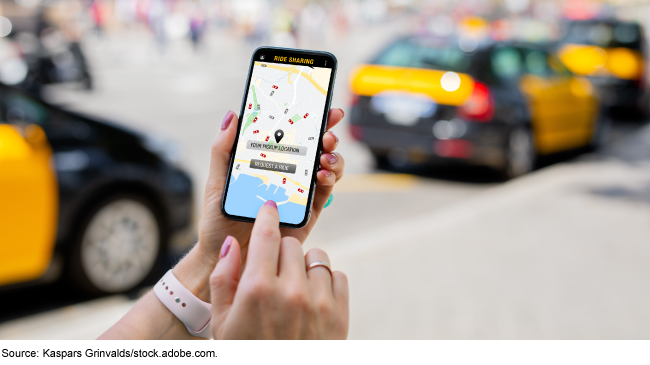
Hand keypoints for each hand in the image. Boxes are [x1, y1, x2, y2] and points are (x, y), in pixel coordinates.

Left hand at [173, 108, 344, 300]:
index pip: (291, 135)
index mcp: (268, 162)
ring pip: (326, 168)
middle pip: (315, 148)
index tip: (321, 105)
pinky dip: (329, 181)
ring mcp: (300, 193)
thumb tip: (232, 115)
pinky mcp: (308, 213)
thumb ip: (223, 149)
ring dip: (332, 157)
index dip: (309, 119)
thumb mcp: (217, 181)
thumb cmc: (219, 219)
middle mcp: (288, 174)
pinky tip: (323, 175)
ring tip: (325, 156)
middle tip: (327, 131)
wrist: (226, 256)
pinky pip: (325, 193)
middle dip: (327, 134)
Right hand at [209, 201, 348, 338]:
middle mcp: (290, 291)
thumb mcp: (222, 322)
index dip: (267, 215)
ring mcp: (318, 302)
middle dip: (280, 250)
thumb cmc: (247, 351)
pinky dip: (326, 282)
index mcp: (257, 290)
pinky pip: (337, 276)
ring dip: (303, 265)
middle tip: (273, 269)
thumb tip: (232, 244)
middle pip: (291, 243)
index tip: (270, 207)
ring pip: (316, 257)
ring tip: (293, 287)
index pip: (266, 235)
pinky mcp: (339, 314)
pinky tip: (311, 298)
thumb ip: (224, 279)